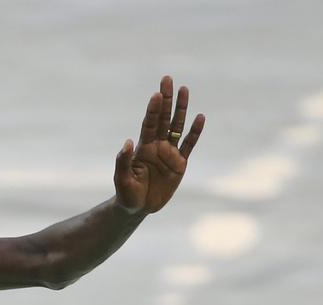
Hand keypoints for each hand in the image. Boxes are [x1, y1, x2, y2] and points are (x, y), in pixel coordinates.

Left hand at [113, 76, 205, 213]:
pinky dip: (195, 132)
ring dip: (181, 109)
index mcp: (143, 148)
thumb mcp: (122, 179)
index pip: (150, 124)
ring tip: (184, 89)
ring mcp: (169, 153)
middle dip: (166, 99)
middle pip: (164, 118)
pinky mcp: (180, 164)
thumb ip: (123, 161)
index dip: (154, 110)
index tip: (156, 94)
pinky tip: (200, 117)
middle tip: (167, 79)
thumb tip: (128, 142)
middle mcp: (157, 146)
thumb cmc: (126, 193)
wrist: (138, 207)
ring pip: (177, 127)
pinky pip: (189, 145)